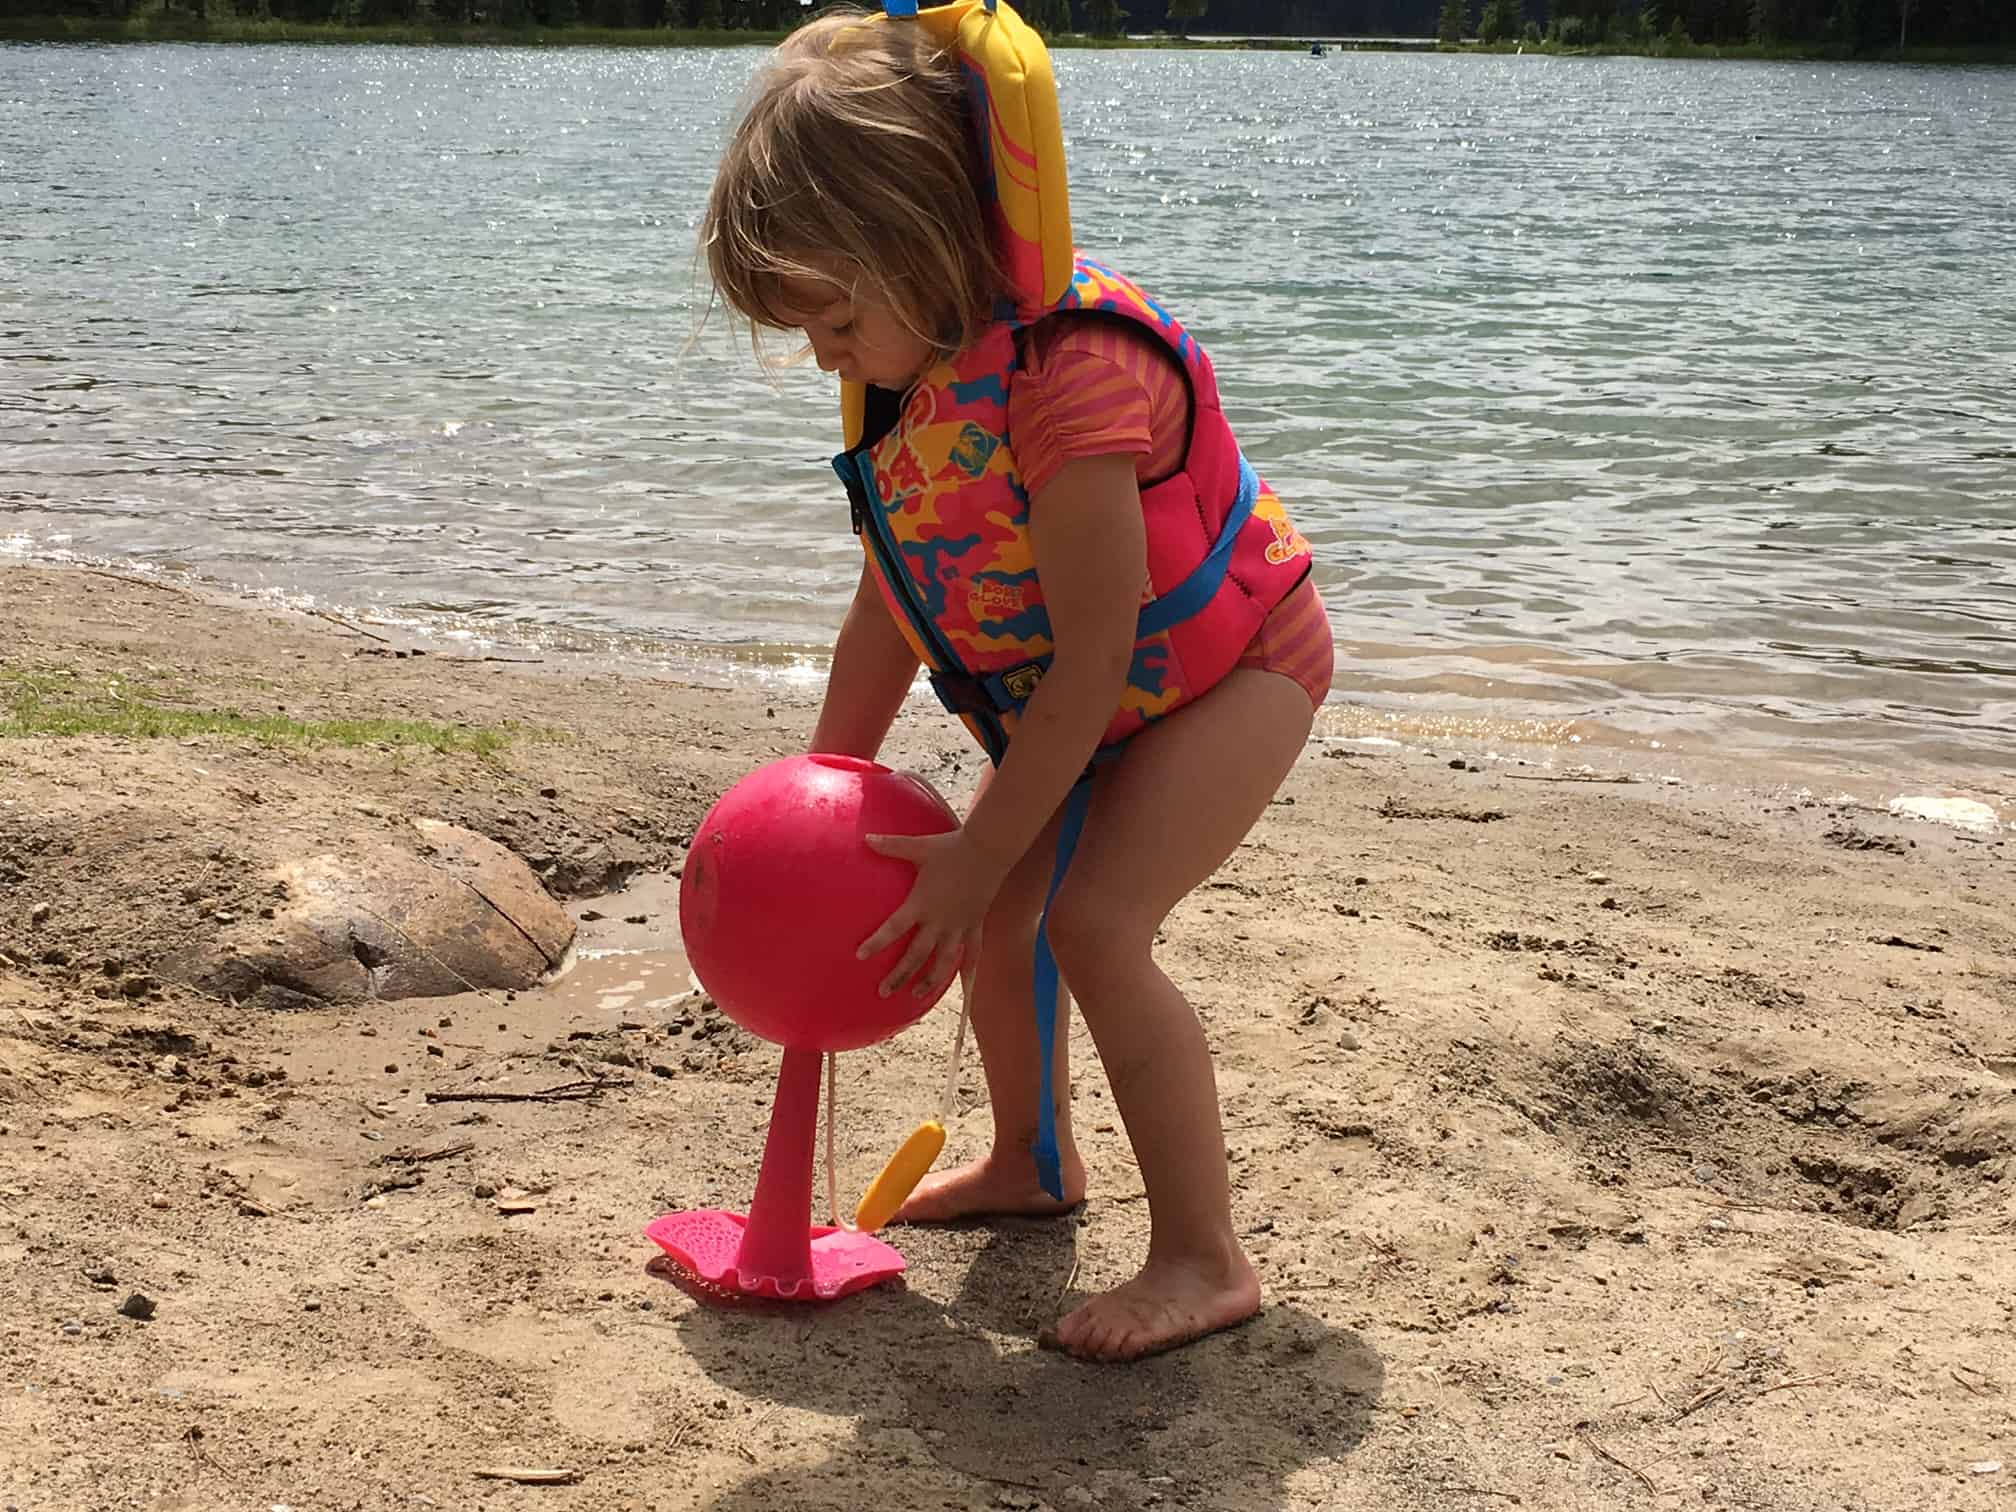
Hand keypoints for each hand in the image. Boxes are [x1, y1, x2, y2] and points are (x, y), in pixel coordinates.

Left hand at [857, 829, 1002, 999]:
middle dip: (899, 975)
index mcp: (921, 904)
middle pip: (916, 955)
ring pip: (943, 961)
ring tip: (916, 995)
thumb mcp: (918, 846)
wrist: (987, 850)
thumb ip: (891, 846)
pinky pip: (972, 953)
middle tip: (883, 992)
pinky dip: (968, 972)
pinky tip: (967, 990)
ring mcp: (959, 926)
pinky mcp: (975, 925)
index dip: (877, 942)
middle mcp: (939, 921)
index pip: (894, 928)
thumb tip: (865, 838)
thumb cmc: (950, 847)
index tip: (861, 956)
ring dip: (929, 980)